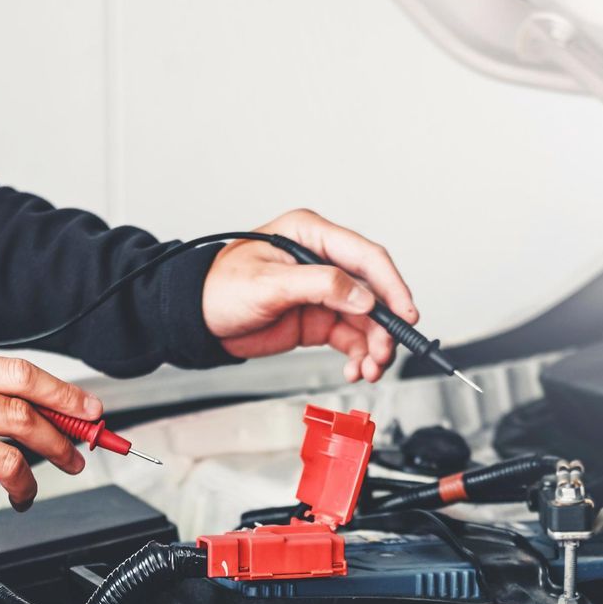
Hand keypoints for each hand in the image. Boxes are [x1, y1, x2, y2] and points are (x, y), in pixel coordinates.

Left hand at [202, 209, 418, 381]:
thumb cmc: (219, 289)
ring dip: (374, 346)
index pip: (366, 256)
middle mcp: (323, 260)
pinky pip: (350, 337)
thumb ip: (320, 285)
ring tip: (370, 369)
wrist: (196, 320)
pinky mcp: (318, 319)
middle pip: (372, 292)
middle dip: (384, 326)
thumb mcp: (268, 283)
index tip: (406, 313)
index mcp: (311, 235)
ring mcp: (323, 292)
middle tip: (384, 353)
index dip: (391, 285)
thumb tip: (363, 297)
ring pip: (366, 320)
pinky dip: (358, 355)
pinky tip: (356, 369)